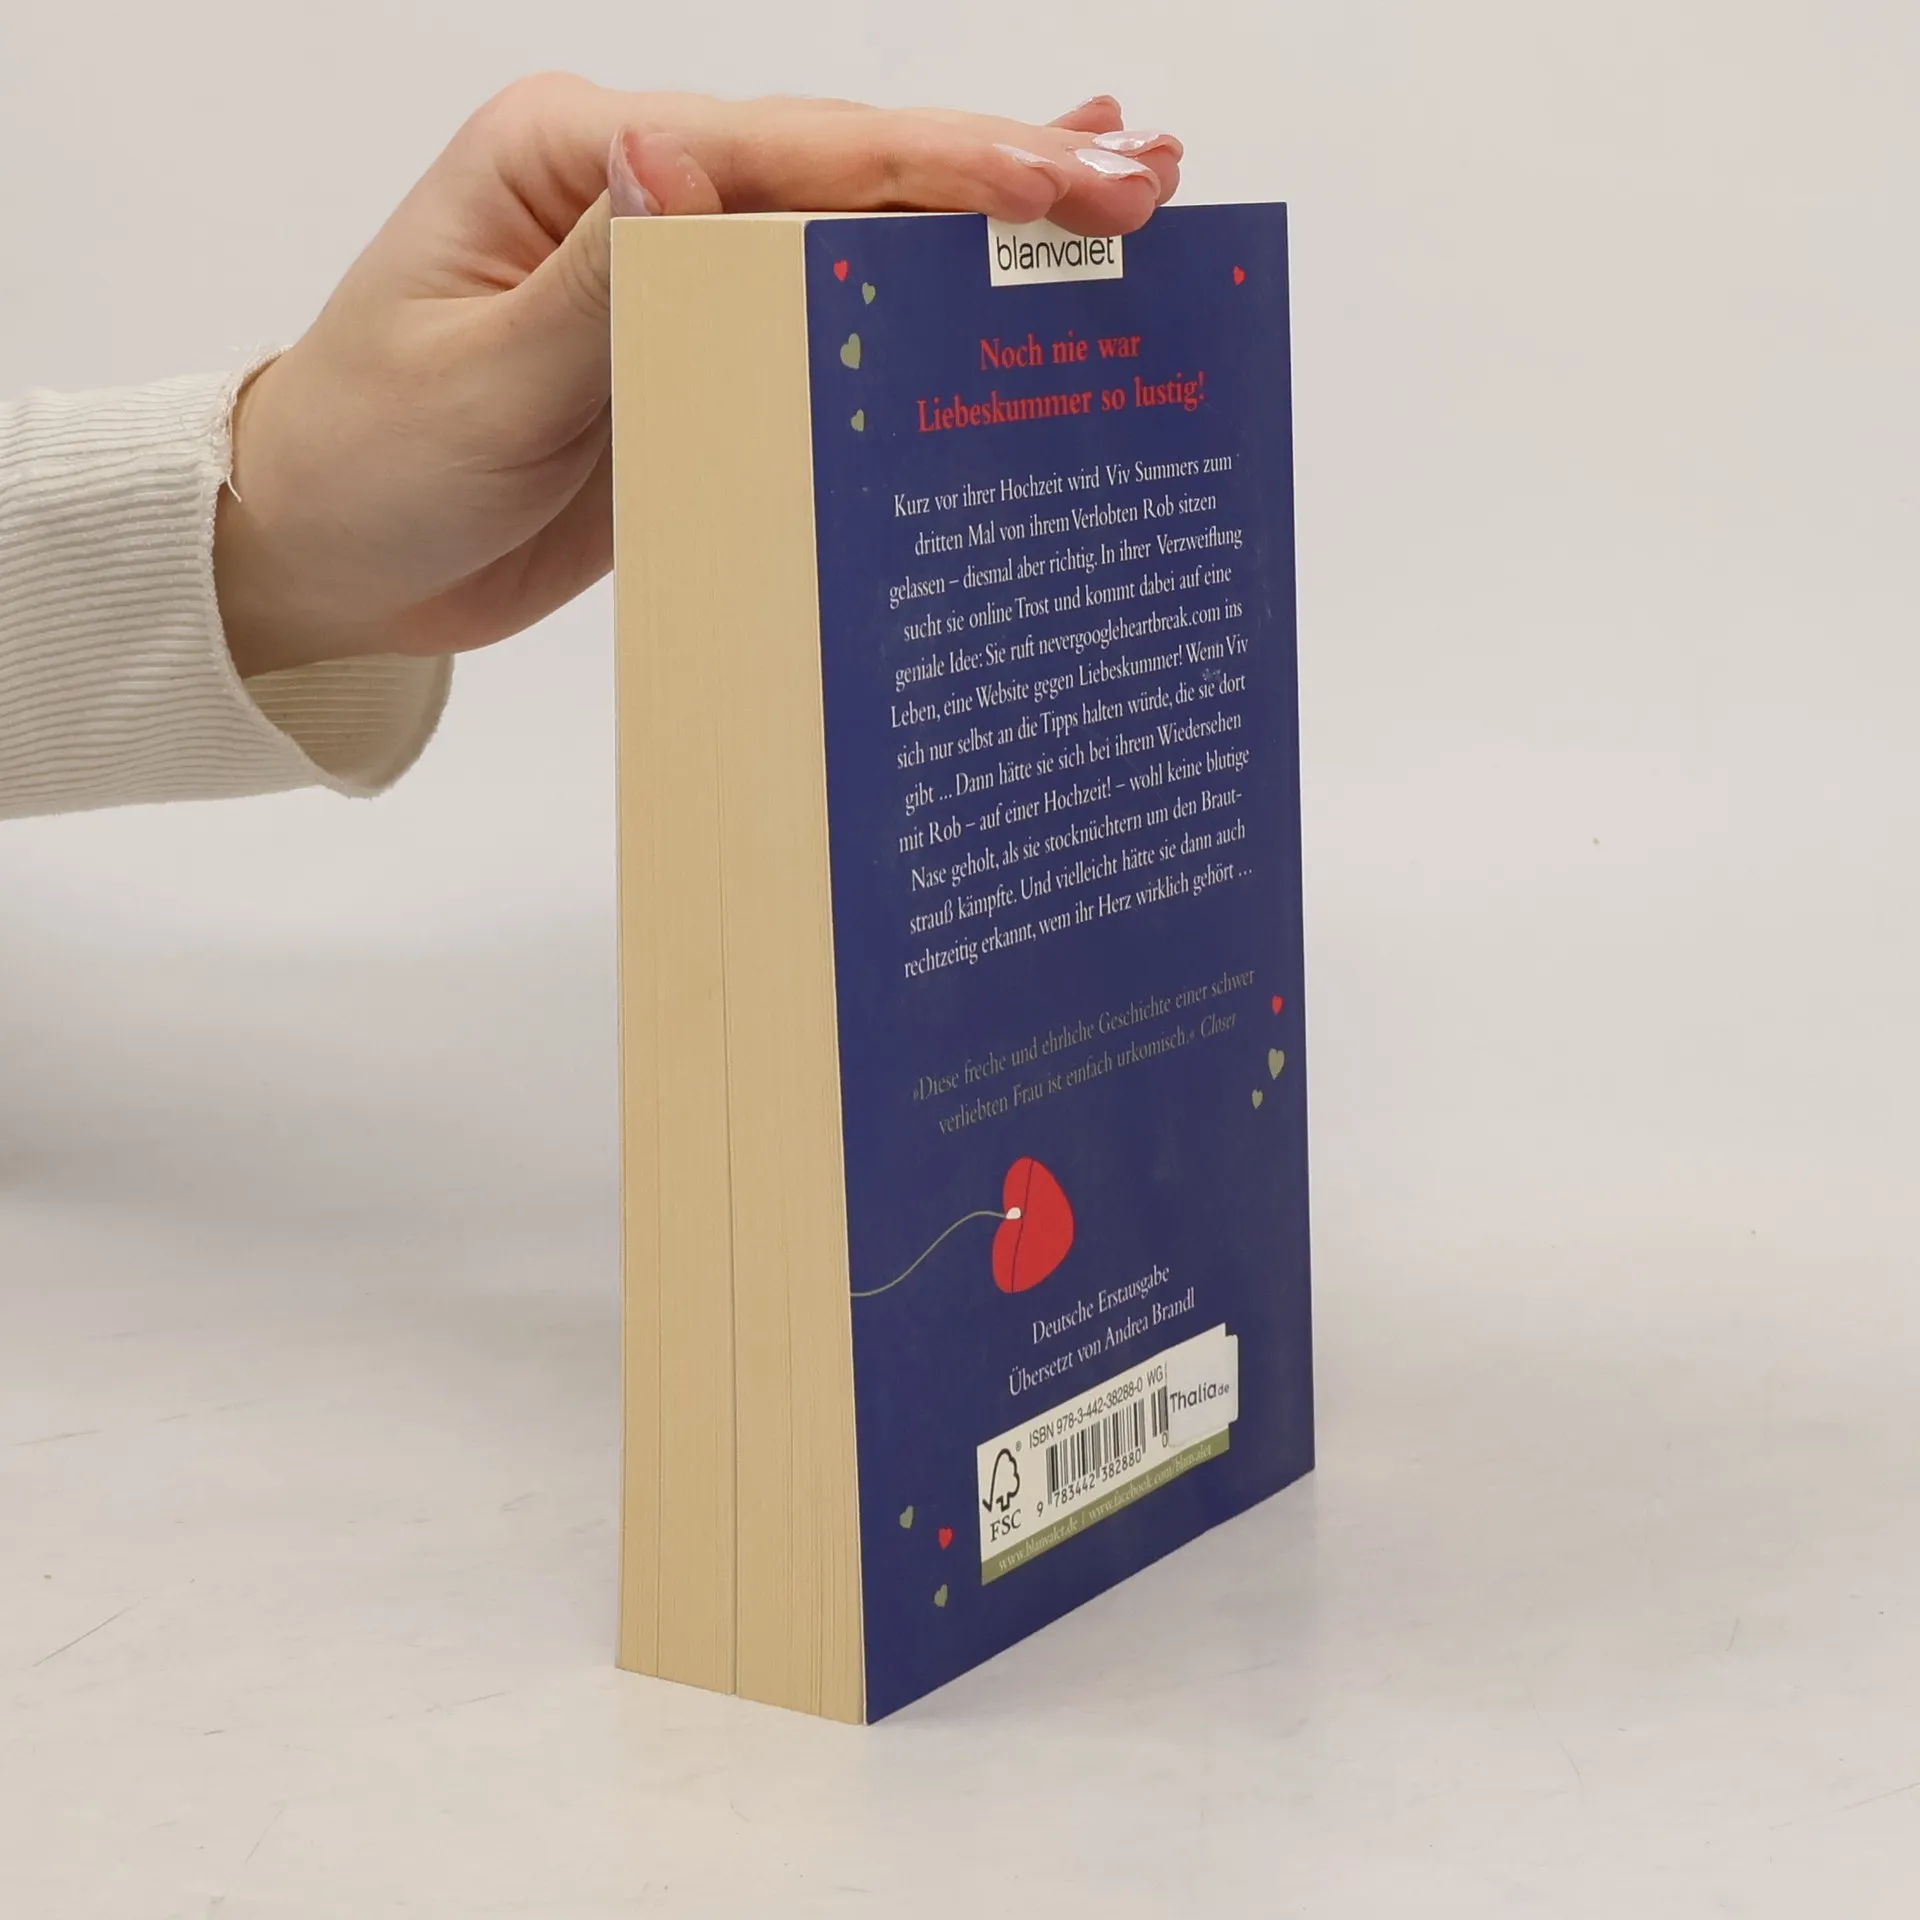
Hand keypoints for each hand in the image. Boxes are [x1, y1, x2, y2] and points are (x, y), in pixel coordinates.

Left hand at [213, 76, 1182, 677]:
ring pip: (850, 245)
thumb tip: (678, 154)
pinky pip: (817, 331)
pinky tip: (990, 280)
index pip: (790, 154)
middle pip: (844, 178)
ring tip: (1119, 197)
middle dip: (997, 175)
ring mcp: (673, 284)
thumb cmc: (373, 463)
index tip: (1069, 174)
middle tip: (1146, 178)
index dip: (939, 167)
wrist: (327, 560)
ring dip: (979, 226)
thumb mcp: (480, 383)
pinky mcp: (693, 367)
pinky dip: (909, 306)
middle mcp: (638, 199)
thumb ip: (601, 284)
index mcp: (578, 160)